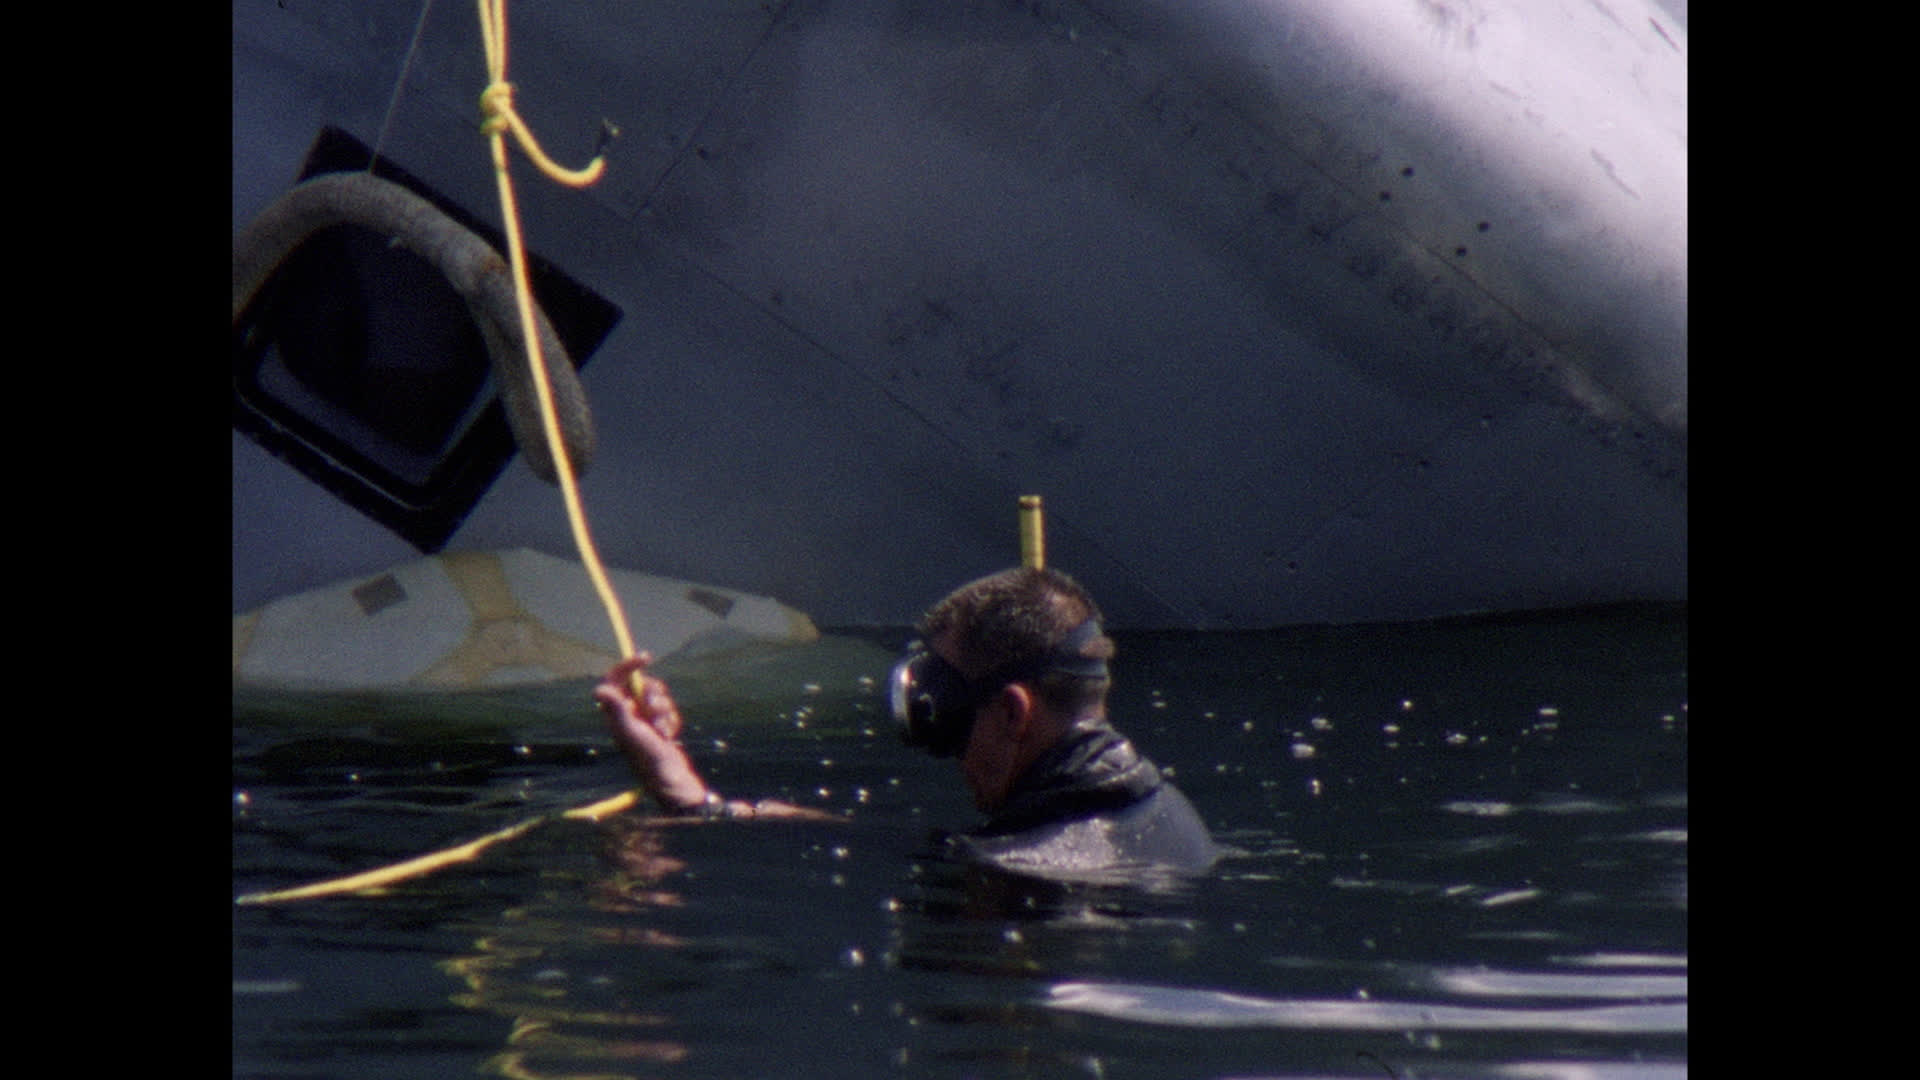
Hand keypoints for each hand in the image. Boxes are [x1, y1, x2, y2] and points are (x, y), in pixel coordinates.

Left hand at [594, 653, 709, 811]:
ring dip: (665, 711)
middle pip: (641, 686)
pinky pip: (668, 711)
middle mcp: (626, 715)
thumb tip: (599, 689)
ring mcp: (643, 721)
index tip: (645, 659)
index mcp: (614, 714)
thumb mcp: (632, 732)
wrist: (670, 780)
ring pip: (657, 697)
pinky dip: (672, 721)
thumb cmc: (648, 759)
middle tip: (655, 712)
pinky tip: (669, 737)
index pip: (615, 680)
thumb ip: (617, 710)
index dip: (627, 666)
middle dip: (655, 695)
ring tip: (663, 732)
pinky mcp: (658, 727)